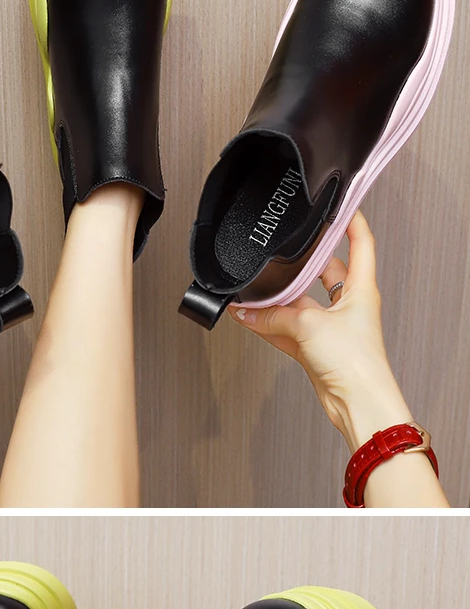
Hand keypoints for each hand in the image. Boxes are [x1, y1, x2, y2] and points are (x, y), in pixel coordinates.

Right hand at [228, 211, 409, 451]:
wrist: (359, 405)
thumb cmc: (357, 364)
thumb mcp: (311, 327)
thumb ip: (274, 316)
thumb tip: (247, 311)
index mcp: (362, 289)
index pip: (361, 242)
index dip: (350, 220)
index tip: (337, 203)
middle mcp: (349, 305)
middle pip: (325, 271)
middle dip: (301, 262)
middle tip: (280, 249)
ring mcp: (333, 328)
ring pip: (301, 303)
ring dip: (279, 300)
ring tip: (254, 290)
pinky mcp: (318, 349)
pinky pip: (289, 329)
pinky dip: (271, 325)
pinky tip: (251, 319)